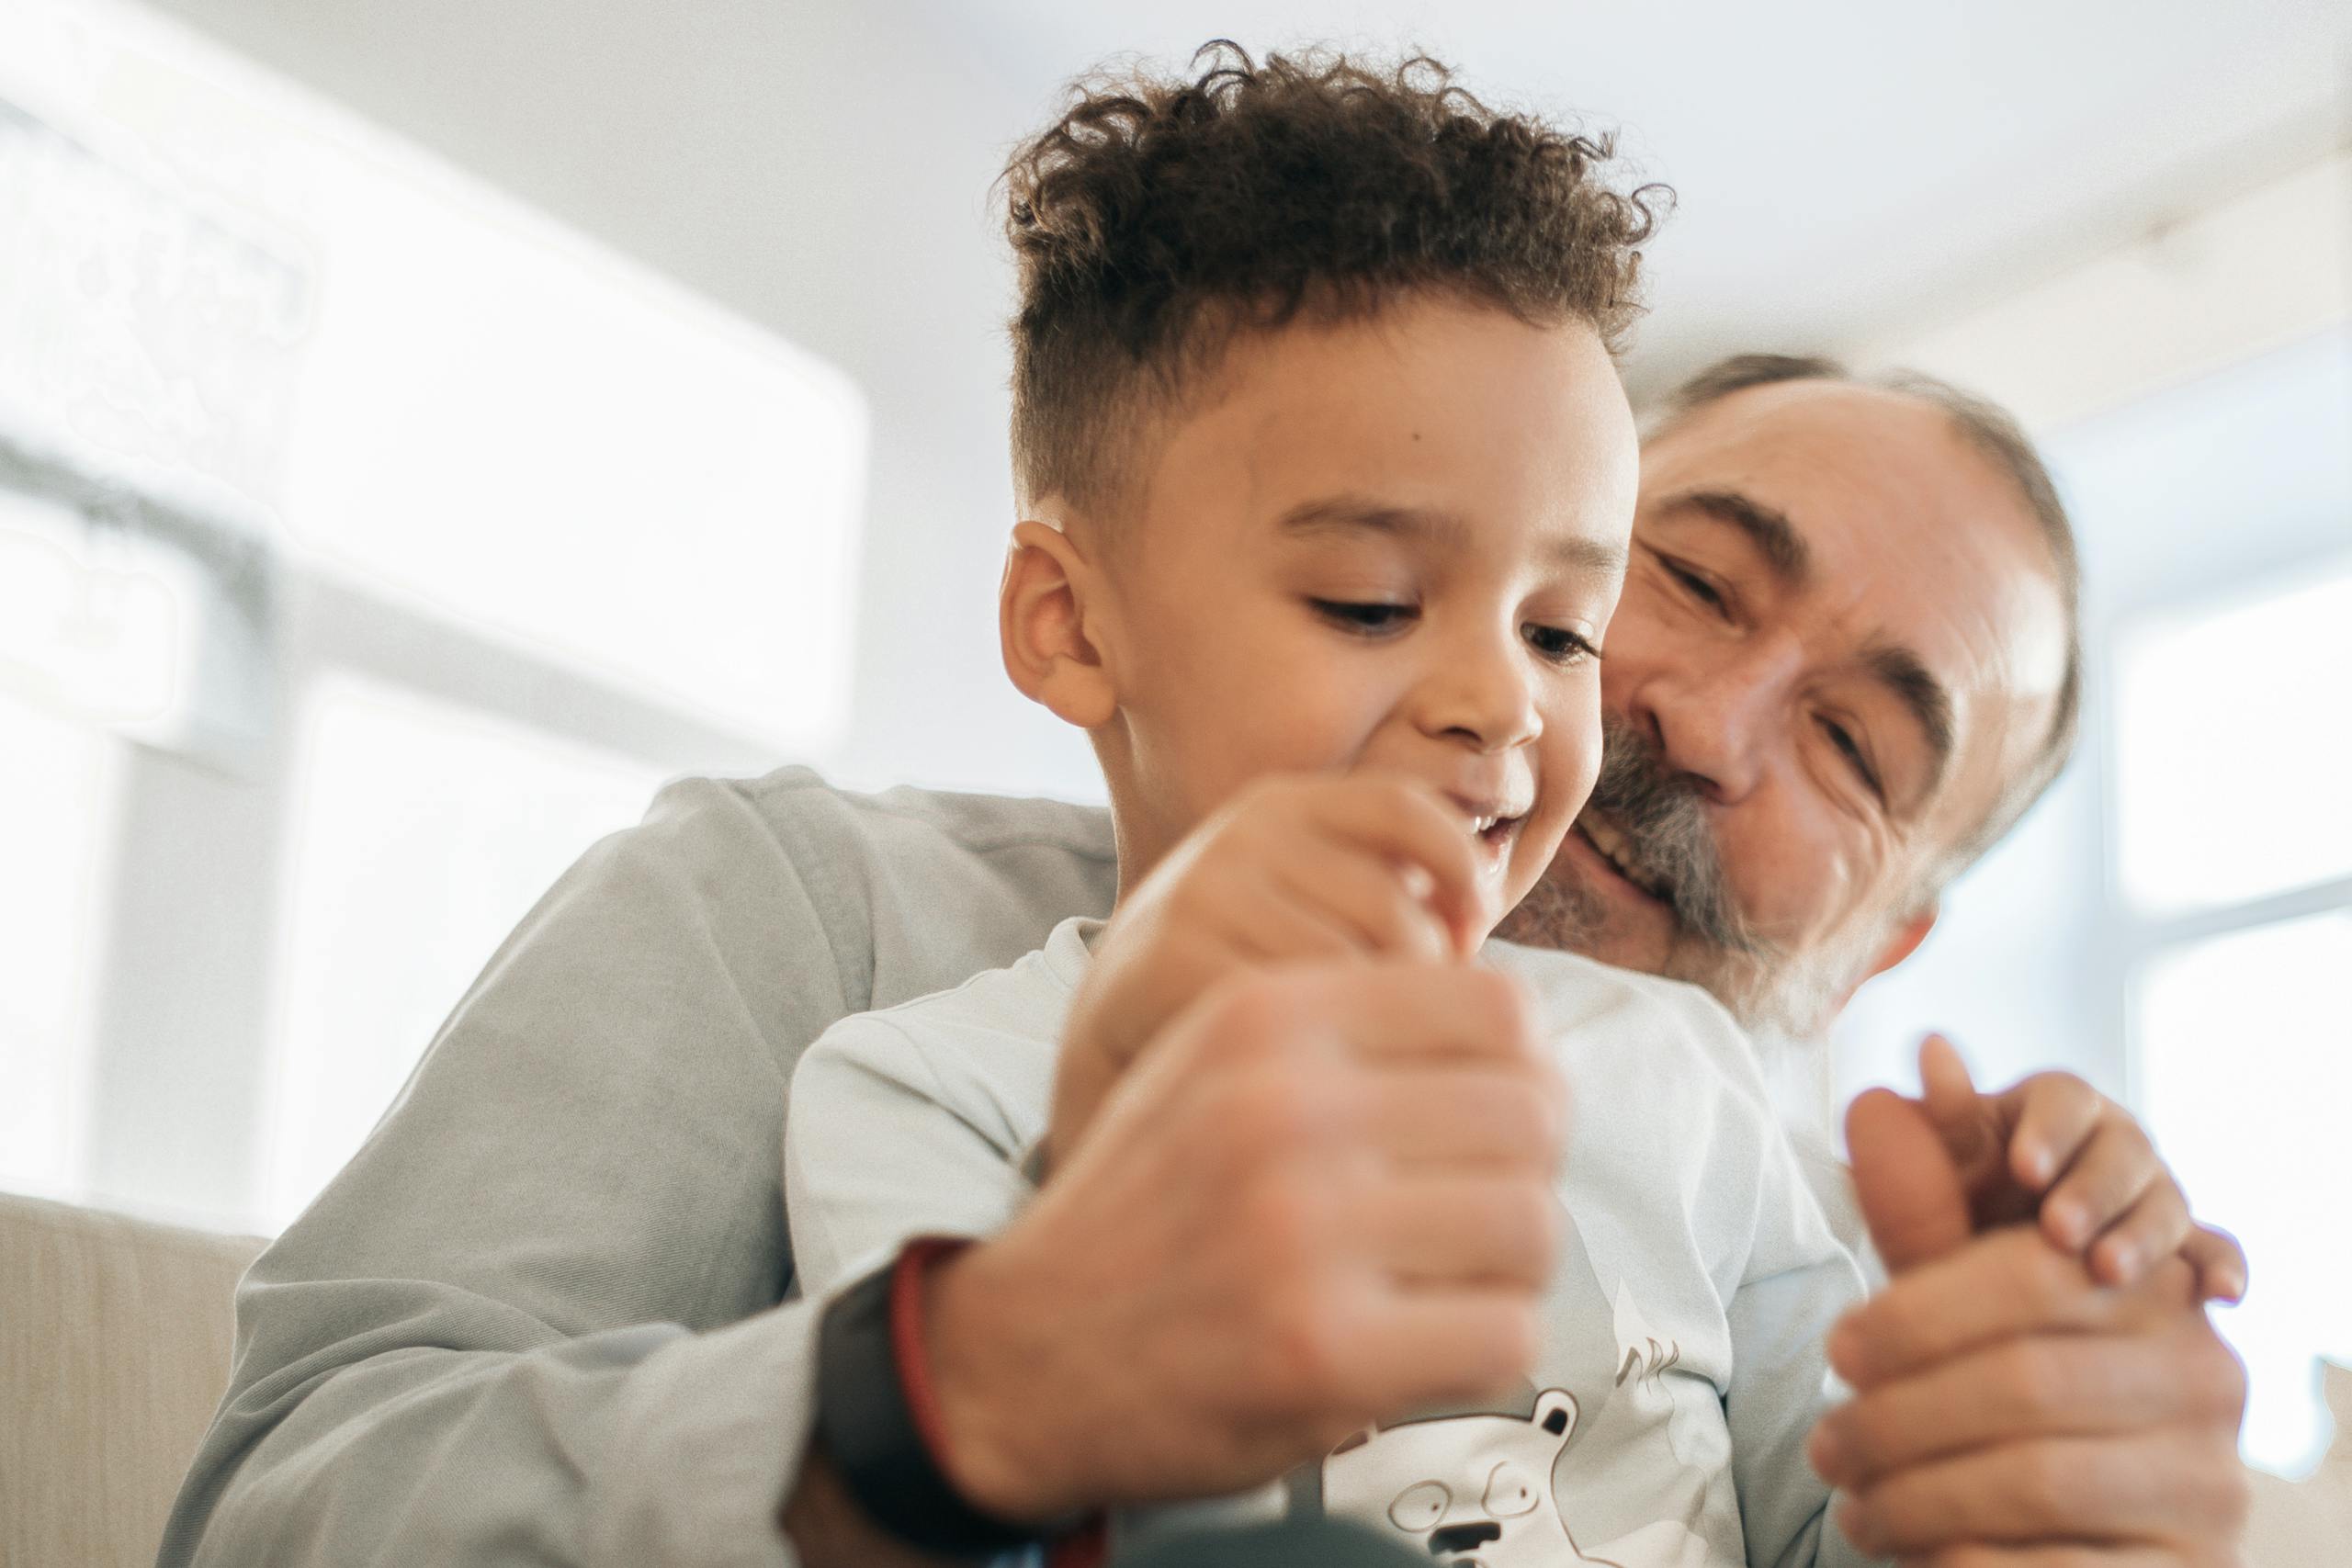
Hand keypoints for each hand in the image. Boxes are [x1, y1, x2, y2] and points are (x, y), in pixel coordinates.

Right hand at [921, 962, 1566, 1519]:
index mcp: (1267, 1014)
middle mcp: (1286, 1107)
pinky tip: (1422, 1346)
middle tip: (1474, 1214)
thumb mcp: (1216, 1062)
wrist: (1028, 1351)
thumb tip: (1530, 1049)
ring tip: (1445, 1283)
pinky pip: (1504, 1334)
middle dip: (1522, 1172)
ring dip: (1507, 1269)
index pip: (1499, 1008)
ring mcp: (1304, 1231)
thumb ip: (1352, 1032)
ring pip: (1530, 1225)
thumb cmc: (1150, 1209)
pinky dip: (1483, 1349)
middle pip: (1531, 1115)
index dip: (1523, 1070)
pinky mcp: (1322, 1352)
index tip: (1491, 1121)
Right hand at [1048, 775, 1488, 1168]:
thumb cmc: (1248, 979)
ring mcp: (1200, 891)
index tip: (1473, 938)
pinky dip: (1317, 1054)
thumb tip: (1482, 924)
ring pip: (1349, 968)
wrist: (1116, 1039)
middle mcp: (1241, 834)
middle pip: (1392, 908)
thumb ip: (1386, 894)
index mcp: (1285, 804)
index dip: (1461, 871)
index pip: (1408, 809)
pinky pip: (1290, 1011)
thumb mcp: (1309, 907)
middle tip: (1417, 1033)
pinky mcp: (1169, 955)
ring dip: (1375, 1027)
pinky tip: (1308, 1076)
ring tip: (1363, 1060)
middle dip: (1424, 981)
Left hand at [1822, 1091, 2249, 1565]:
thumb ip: (1925, 1210)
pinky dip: (1972, 1562)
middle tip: (1824, 1441)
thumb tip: (1875, 1096)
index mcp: (2154, 1288)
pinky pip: (2066, 1567)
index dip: (1925, 1304)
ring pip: (2038, 1479)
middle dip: (1898, 1412)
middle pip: (2026, 1380)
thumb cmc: (2011, 1390)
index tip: (1837, 1346)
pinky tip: (1917, 1560)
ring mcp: (2208, 1480)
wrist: (2085, 1534)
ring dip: (1917, 1495)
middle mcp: (2204, 1376)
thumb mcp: (1962, 1298)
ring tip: (1850, 1504)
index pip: (2033, 1272)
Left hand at [1910, 1036, 2244, 1300]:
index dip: (2050, 1131)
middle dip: (2094, 1190)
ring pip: (2164, 1201)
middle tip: (2060, 1231)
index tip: (2024, 1167)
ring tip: (2108, 1271)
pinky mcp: (2184, 1242)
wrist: (1992, 1256)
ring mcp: (2152, 1190)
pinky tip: (2221, 1293)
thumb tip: (1932, 1044)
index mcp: (2057, 1106)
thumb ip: (1947, 1110)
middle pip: (2123, 1149)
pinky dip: (2222, 1267)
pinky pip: (2212, 1248)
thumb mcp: (1949, 1158)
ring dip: (2143, 1236)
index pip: (2065, 1099)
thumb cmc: (1964, 1193)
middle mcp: (2114, 1140)